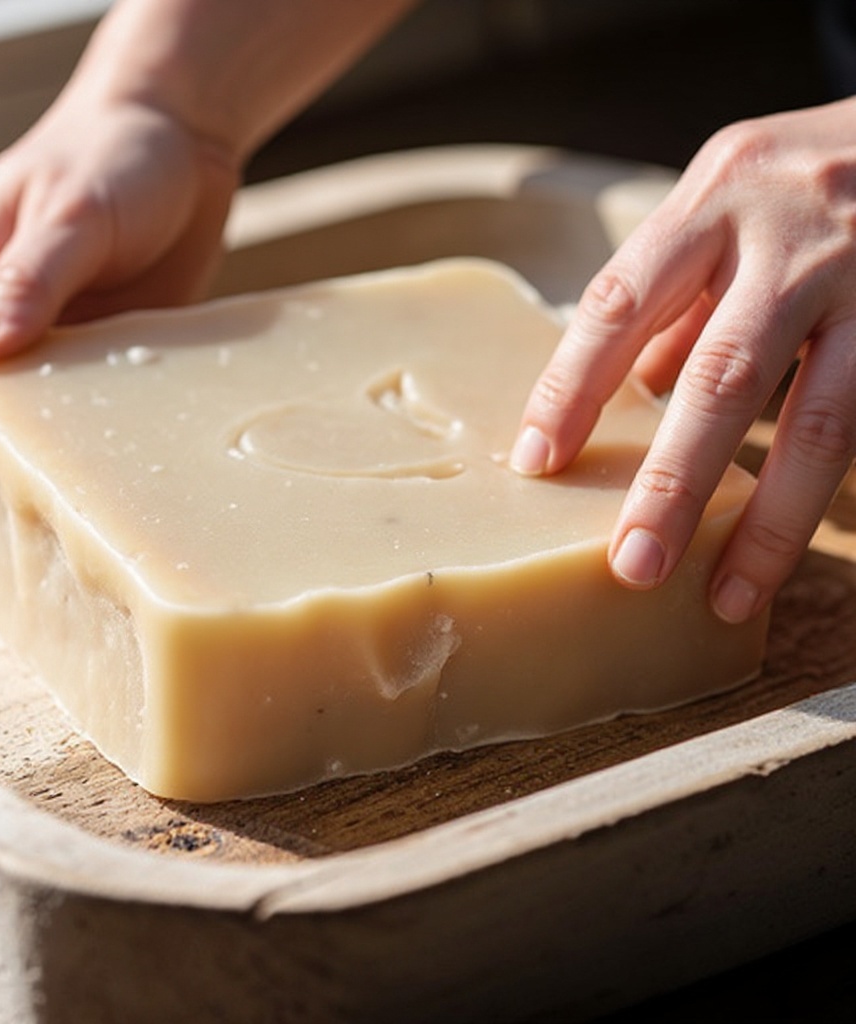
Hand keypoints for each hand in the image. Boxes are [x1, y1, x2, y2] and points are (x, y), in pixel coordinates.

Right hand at [0, 91, 237, 528]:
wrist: (184, 142)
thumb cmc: (115, 157)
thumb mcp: (72, 213)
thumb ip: (26, 281)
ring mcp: (52, 336)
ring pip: (25, 415)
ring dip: (27, 466)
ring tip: (40, 530)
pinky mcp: (104, 349)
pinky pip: (89, 406)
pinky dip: (88, 445)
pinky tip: (105, 482)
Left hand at [512, 98, 855, 622]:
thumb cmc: (810, 175)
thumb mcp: (729, 203)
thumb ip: (678, 295)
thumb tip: (630, 391)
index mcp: (717, 197)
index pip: (620, 303)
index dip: (572, 388)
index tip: (537, 463)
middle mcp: (793, 234)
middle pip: (721, 375)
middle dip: (672, 481)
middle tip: (632, 563)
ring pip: (820, 420)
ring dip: (767, 520)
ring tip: (727, 592)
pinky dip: (829, 488)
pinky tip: (793, 544)